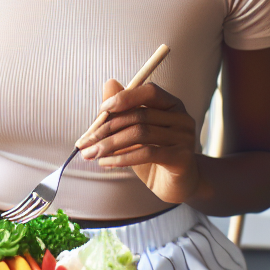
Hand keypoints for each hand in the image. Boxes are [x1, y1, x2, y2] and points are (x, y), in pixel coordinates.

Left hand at [77, 79, 200, 204]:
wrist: (174, 185)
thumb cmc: (153, 155)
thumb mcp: (135, 131)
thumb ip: (123, 109)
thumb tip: (109, 83)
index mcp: (172, 105)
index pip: (149, 91)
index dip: (124, 98)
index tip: (101, 111)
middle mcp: (182, 118)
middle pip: (140, 115)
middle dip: (107, 128)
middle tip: (85, 141)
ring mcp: (184, 138)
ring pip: (140, 133)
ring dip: (110, 144)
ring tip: (91, 154)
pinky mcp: (182, 159)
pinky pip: (147, 153)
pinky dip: (121, 158)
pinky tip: (106, 163)